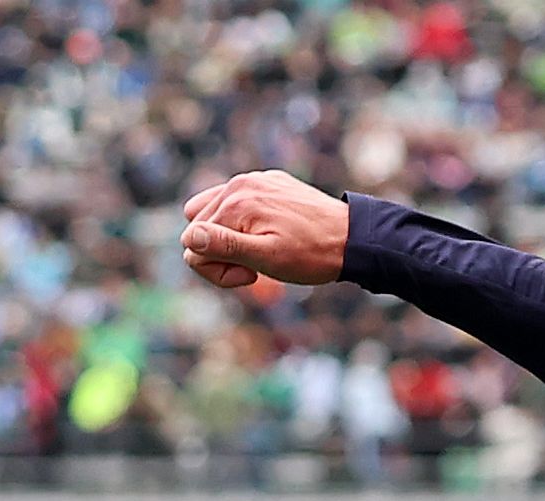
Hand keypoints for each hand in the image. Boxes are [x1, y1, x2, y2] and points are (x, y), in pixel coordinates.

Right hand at [182, 171, 352, 293]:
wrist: (354, 239)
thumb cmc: (312, 255)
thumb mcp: (266, 258)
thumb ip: (225, 246)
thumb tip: (190, 238)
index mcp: (234, 203)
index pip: (192, 244)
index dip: (216, 269)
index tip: (249, 276)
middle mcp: (238, 185)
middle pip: (199, 228)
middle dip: (222, 254)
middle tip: (259, 267)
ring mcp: (254, 180)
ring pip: (214, 214)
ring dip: (232, 238)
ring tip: (264, 250)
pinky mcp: (270, 183)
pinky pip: (238, 203)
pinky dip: (247, 223)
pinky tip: (274, 235)